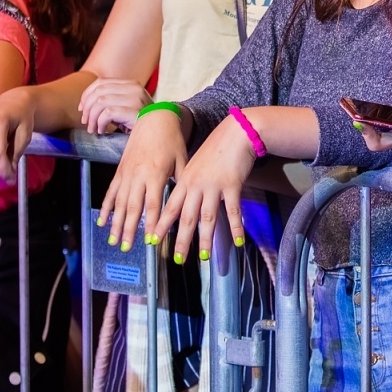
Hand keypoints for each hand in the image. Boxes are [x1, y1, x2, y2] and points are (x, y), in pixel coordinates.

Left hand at [78, 77, 151, 133]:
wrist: (161, 133)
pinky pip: (107, 113)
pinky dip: (100, 123)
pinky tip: (103, 131)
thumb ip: (111, 100)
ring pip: (100, 102)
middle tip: (86, 122)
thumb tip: (86, 104)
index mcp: (130, 84)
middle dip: (87, 108)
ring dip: (92, 118)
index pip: (101, 82)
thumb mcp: (125, 107)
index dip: (87, 94)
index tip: (82, 109)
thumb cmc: (140, 123)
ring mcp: (135, 98)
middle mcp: (133, 87)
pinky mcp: (135, 110)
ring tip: (94, 129)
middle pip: (98, 91)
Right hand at [97, 110, 186, 252]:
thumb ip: (181, 182)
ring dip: (116, 223)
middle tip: (126, 247)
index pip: (153, 204)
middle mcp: (139, 176)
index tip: (150, 240)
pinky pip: (110, 191)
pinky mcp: (120, 170)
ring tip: (114, 241)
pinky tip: (102, 221)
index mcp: (156, 174)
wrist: (155, 119)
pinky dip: (105, 207)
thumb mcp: (182, 160)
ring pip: (119, 202)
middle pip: (132, 207)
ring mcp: (127, 173)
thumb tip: (186, 203)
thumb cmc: (172, 140)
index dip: (151, 223)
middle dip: (129, 229)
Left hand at [155, 115, 257, 262]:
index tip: (153, 241)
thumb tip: (184, 201)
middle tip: (178, 259)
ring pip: (207, 217)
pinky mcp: (231, 185)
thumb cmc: (216, 149)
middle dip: (182, 240)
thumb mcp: (195, 165)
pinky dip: (236, 228)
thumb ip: (189, 183)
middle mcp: (196, 185)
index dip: (161, 226)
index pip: (170, 207)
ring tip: (204, 257)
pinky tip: (238, 242)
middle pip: (187, 217)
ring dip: (206, 239)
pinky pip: (233, 211)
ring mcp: (213, 186)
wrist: (235, 132)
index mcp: (185, 181)